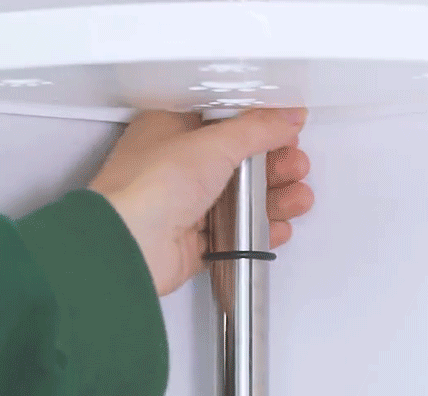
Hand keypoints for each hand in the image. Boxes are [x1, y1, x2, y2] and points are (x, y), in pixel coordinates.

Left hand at [88, 108, 313, 296]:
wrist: (130, 245)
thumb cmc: (149, 188)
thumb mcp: (213, 143)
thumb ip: (256, 129)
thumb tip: (285, 118)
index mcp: (170, 132)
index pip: (222, 121)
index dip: (256, 125)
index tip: (285, 130)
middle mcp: (174, 169)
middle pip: (234, 163)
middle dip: (272, 167)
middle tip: (295, 166)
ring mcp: (182, 206)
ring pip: (235, 200)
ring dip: (271, 200)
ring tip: (297, 198)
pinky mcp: (190, 241)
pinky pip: (230, 234)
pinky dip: (256, 232)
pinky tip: (275, 228)